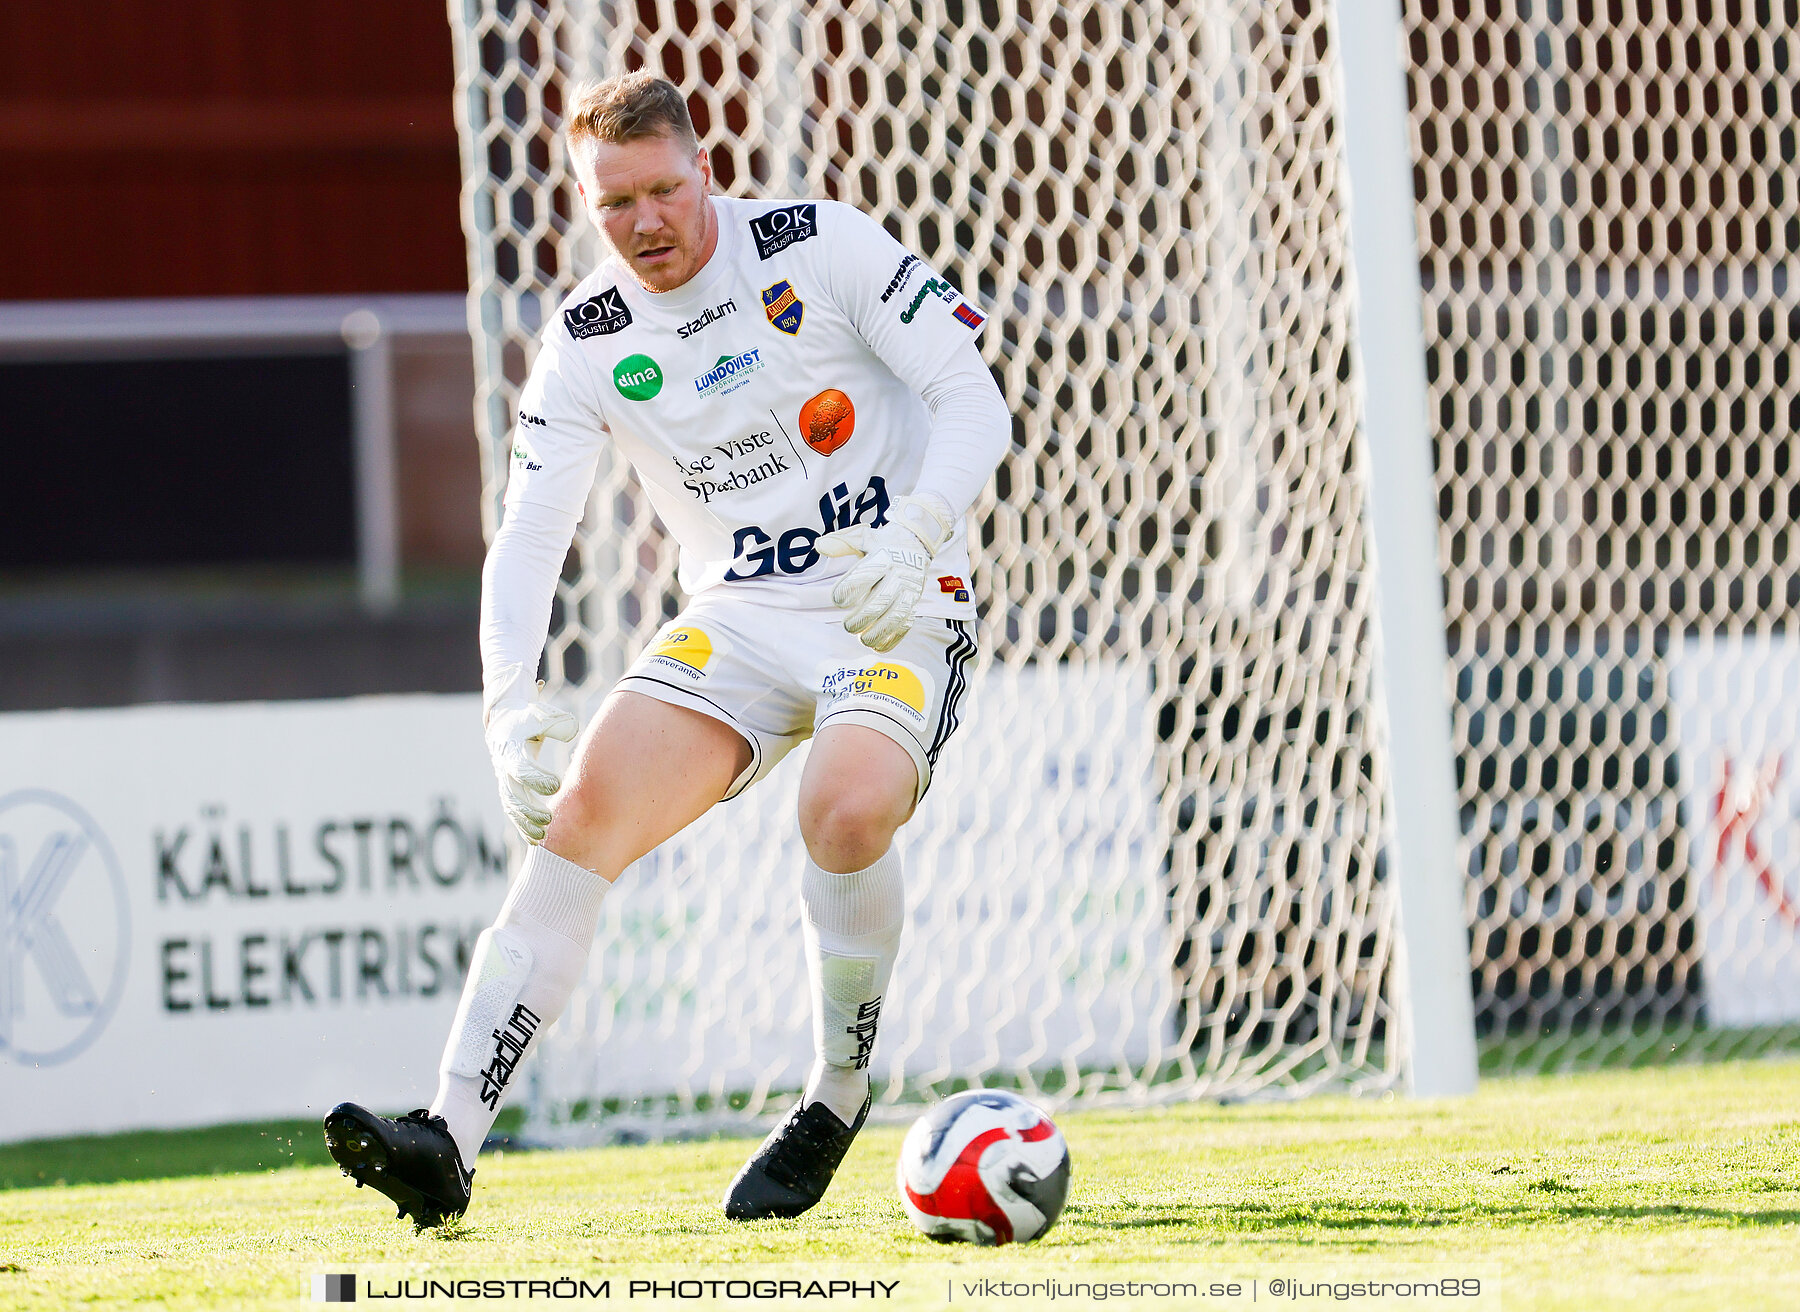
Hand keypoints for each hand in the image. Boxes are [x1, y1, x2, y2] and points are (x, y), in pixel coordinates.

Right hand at [484, 697, 578, 842]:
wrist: (506, 725)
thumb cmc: (530, 720)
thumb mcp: (543, 716)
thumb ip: (556, 723)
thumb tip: (570, 733)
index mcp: (512, 749)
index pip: (520, 768)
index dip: (536, 778)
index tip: (556, 785)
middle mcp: (505, 769)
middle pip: (512, 794)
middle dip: (529, 809)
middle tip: (549, 820)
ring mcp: (505, 782)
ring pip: (511, 808)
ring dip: (525, 824)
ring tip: (543, 837)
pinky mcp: (509, 792)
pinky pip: (513, 813)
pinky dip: (522, 827)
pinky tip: (536, 841)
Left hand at [816, 493, 955, 651]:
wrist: (916, 544)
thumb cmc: (882, 543)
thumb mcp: (863, 537)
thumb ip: (841, 543)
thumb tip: (819, 545)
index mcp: (883, 557)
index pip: (865, 576)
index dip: (848, 590)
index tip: (837, 600)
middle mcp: (898, 574)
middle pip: (881, 600)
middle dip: (862, 618)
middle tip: (847, 626)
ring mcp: (909, 590)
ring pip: (896, 616)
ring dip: (879, 632)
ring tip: (863, 640)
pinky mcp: (914, 602)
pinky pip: (907, 623)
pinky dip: (894, 638)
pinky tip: (879, 646)